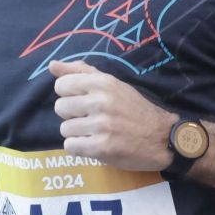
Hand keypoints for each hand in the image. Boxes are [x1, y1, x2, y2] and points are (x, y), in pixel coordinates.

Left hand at [48, 60, 175, 171]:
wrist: (162, 137)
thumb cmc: (136, 109)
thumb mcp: (113, 84)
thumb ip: (82, 72)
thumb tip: (52, 65)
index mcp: (103, 83)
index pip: (61, 85)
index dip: (69, 95)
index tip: (82, 101)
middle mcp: (100, 102)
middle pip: (60, 107)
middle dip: (72, 115)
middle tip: (90, 119)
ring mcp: (101, 126)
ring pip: (65, 129)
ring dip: (77, 133)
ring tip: (95, 133)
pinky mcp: (101, 148)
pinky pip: (71, 147)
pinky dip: (80, 148)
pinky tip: (94, 145)